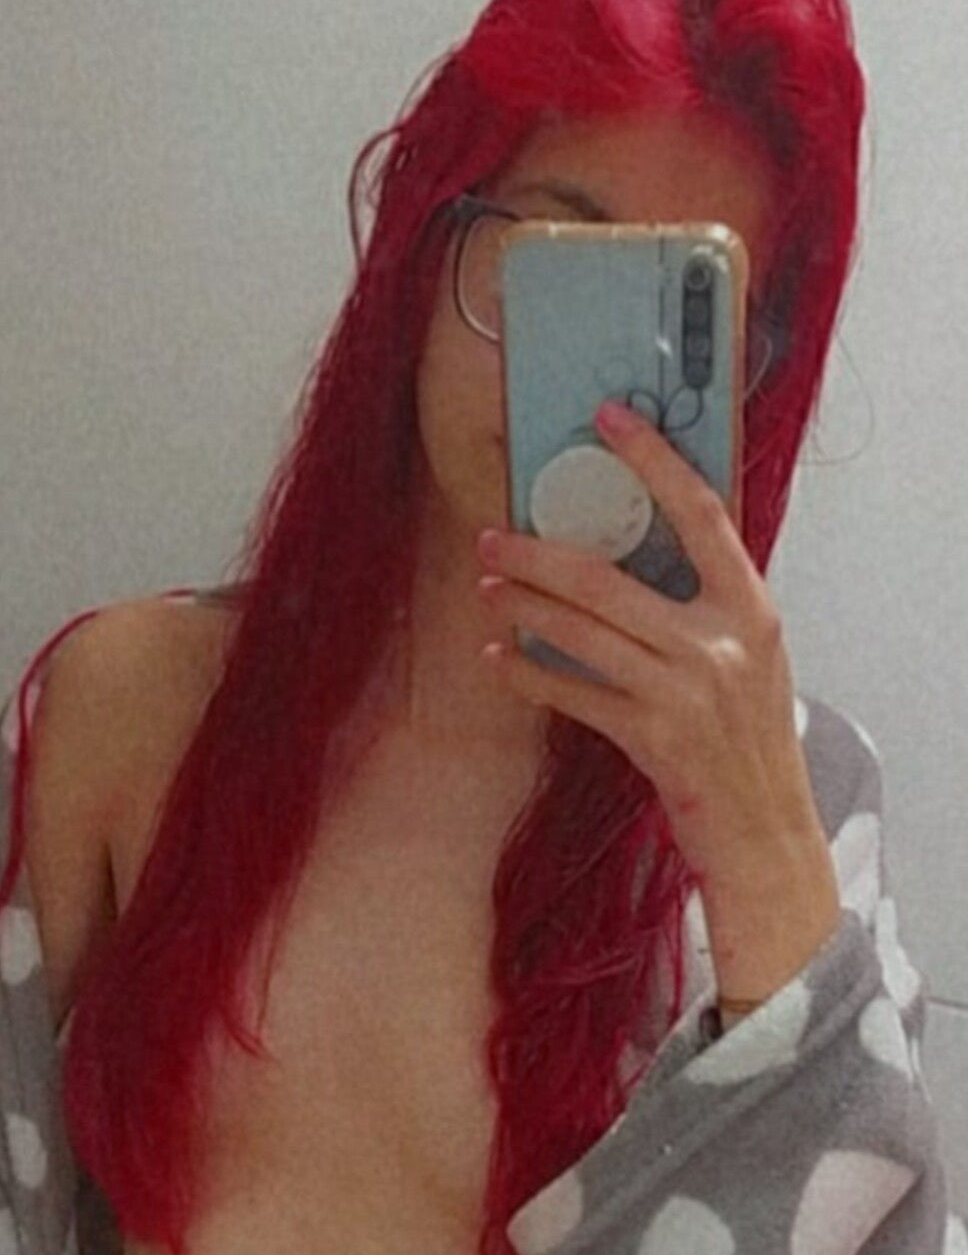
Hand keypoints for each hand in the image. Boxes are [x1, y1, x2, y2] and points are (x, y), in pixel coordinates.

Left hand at [476, 402, 839, 997]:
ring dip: (523, 607)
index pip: (701, 511)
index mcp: (751, 609)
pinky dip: (531, 675)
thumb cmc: (750, 742)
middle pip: (609, 576)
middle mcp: (722, 643)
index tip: (611, 420)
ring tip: (487, 589)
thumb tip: (632, 553)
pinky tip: (501, 660)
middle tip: (492, 536)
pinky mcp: (654, 739)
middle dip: (538, 553)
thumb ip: (704, 608)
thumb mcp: (749, 660)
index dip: (653, 459)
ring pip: (581, 631)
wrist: (767, 834)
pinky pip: (574, 693)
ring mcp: (687, 692)